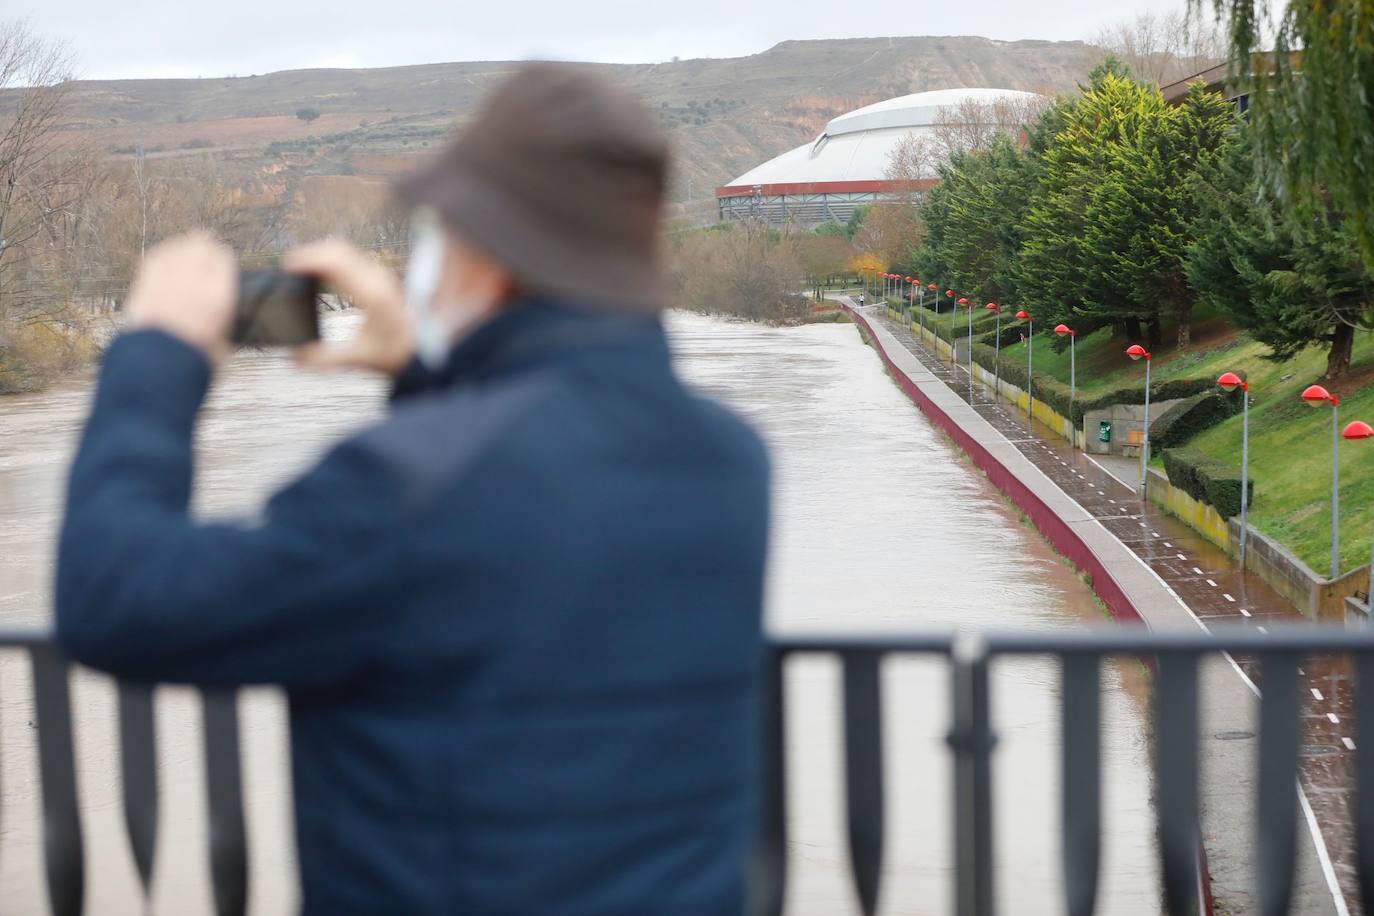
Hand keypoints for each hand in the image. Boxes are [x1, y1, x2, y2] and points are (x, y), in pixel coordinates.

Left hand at [126, 232, 236, 363]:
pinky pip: (156, 257)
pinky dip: (163, 254)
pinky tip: (166, 257)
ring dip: (183, 246)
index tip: (222, 264)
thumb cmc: (195, 361)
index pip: (223, 257)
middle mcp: (193, 279)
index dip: (222, 258)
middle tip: (205, 248)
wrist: (156, 367)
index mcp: (218, 294)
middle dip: (204, 246)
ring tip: (187, 249)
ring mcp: (166, 278)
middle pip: (199, 245)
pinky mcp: (144, 282)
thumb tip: (223, 310)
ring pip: (177, 246)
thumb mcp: (224, 343)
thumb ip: (225, 319)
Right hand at [283, 239, 413, 376]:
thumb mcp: (360, 359)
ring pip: (342, 249)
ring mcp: (377, 273)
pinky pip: (347, 256)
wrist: (422, 346)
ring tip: (296, 267)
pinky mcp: (375, 274)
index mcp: (373, 294)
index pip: (337, 262)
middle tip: (286, 268)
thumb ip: (327, 359)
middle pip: (337, 249)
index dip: (309, 259)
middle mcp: (376, 278)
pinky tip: (315, 270)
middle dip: (309, 254)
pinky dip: (328, 258)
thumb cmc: (395, 351)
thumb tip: (296, 359)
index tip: (287, 265)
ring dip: (318, 254)